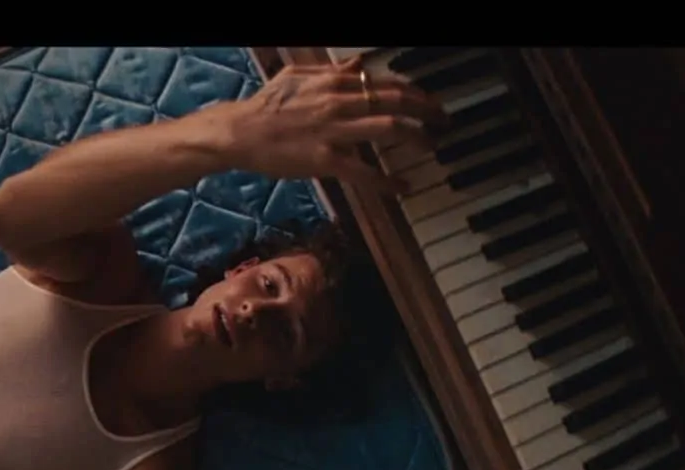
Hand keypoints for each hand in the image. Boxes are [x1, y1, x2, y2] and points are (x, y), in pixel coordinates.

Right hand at [215, 58, 443, 191]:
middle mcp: (338, 102)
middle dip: (426, 108)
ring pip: (388, 127)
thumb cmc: (266, 106)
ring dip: (417, 135)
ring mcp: (334, 131)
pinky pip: (364, 172)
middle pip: (395, 99)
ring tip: (432, 144)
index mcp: (333, 82)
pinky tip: (403, 189)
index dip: (413, 90)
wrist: (241, 132)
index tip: (427, 100)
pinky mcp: (325, 159)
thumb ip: (331, 71)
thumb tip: (358, 64)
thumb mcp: (297, 76)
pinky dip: (388, 182)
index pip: (384, 81)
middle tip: (443, 120)